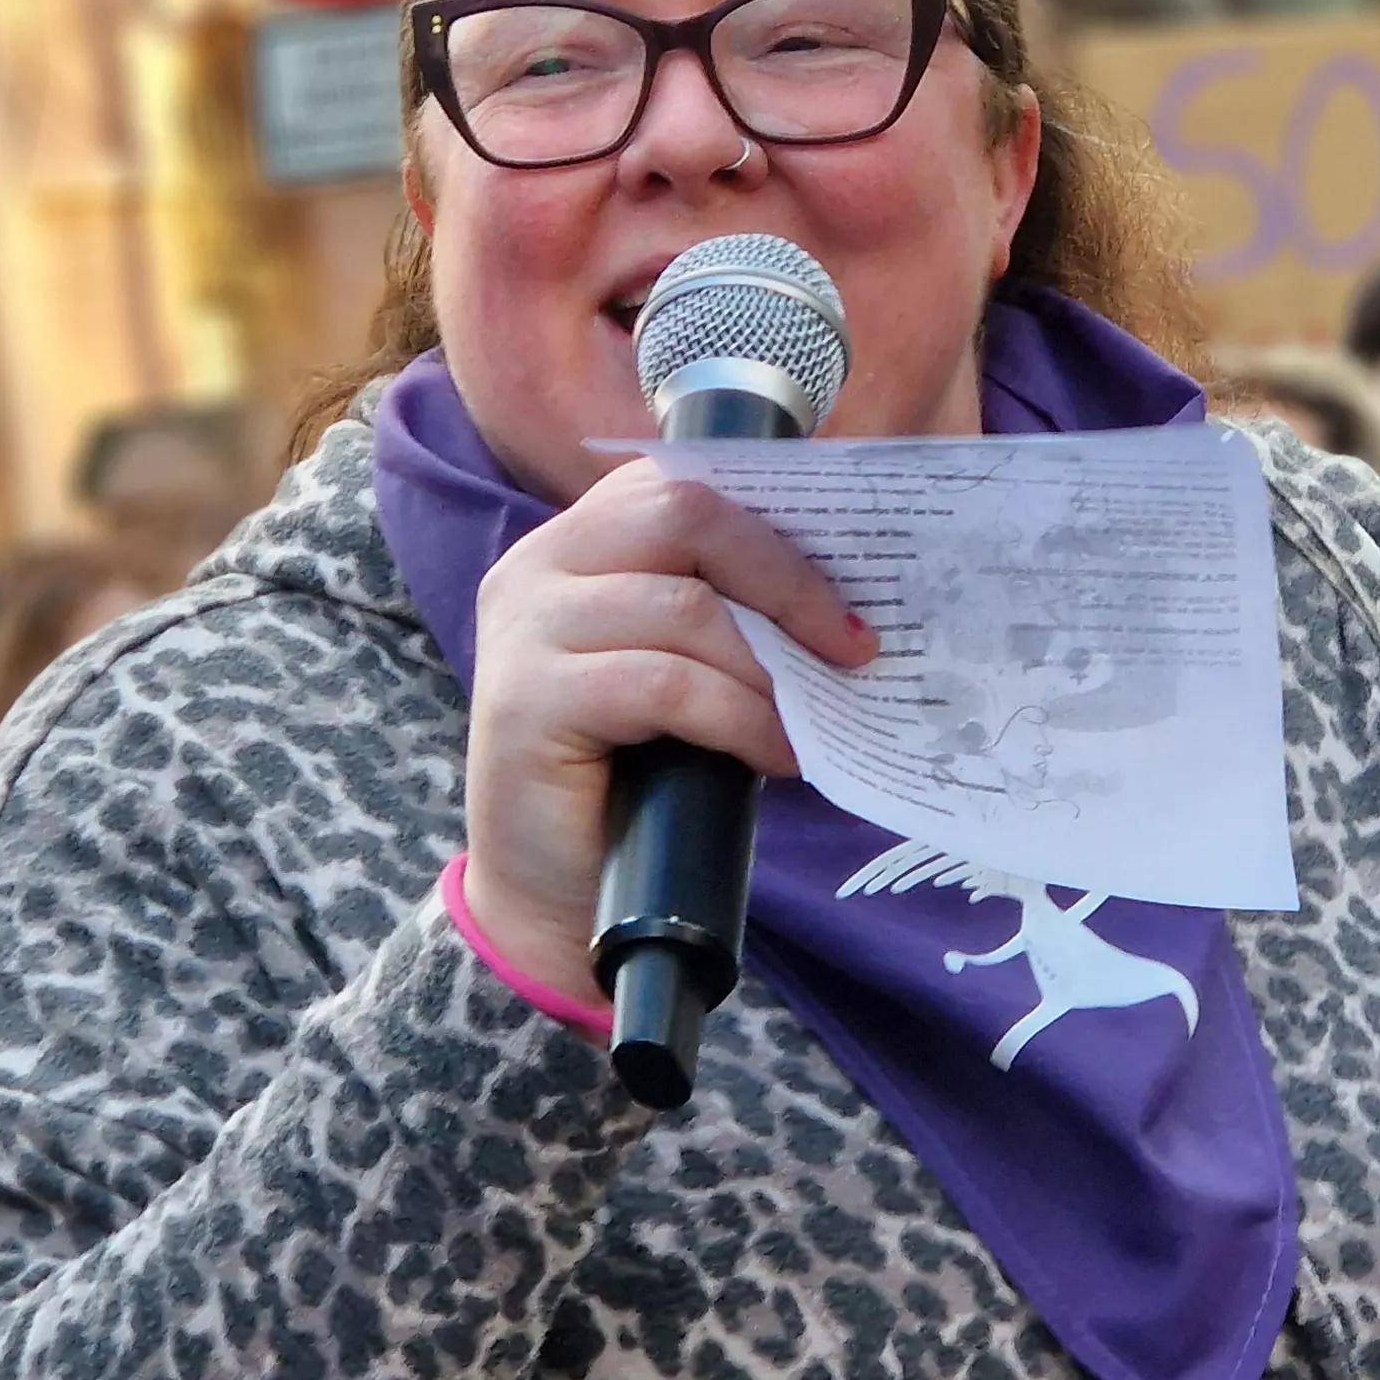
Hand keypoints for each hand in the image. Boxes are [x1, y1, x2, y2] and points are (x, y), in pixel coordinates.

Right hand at [457, 461, 875, 1008]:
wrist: (550, 897)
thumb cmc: (632, 782)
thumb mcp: (687, 675)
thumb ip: (733, 617)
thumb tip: (854, 599)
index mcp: (576, 545)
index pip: (682, 483)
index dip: (776, 517)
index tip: (854, 569)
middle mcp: (538, 568)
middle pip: (684, 514)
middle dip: (787, 578)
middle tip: (854, 644)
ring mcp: (525, 630)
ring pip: (683, 606)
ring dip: (769, 667)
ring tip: (813, 718)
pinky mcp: (527, 700)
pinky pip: (665, 683)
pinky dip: (740, 717)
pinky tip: (776, 754)